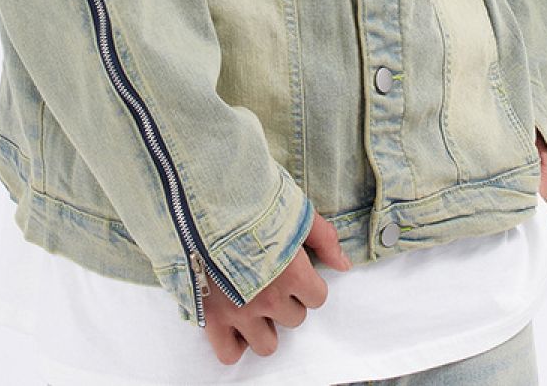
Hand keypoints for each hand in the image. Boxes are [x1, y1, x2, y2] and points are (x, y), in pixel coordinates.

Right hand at [202, 207, 350, 363]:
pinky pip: (229, 353)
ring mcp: (240, 311)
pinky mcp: (211, 317)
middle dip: (285, 300)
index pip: (317, 298)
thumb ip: (323, 238)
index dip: (307, 283)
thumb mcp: (295, 209)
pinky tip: (233, 319)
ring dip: (263, 325)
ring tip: (251, 299)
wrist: (202, 195)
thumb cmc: (250, 197)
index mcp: (293, 274)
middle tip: (268, 277)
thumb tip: (343, 265)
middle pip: (294, 318)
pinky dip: (234, 341)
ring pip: (267, 343)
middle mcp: (269, 298)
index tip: (293, 270)